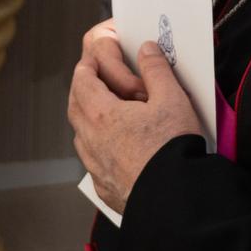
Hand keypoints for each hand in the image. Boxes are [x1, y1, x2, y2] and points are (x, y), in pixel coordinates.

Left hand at [69, 36, 203, 214]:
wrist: (174, 200)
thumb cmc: (172, 149)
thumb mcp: (171, 99)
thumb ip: (157, 70)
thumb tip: (147, 50)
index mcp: (102, 114)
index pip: (82, 81)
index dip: (86, 66)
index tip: (90, 60)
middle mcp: (91, 140)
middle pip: (75, 107)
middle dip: (81, 90)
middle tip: (92, 81)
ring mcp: (95, 167)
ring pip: (81, 136)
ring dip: (87, 120)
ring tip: (102, 114)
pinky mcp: (104, 187)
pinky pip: (93, 162)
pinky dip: (97, 149)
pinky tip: (113, 149)